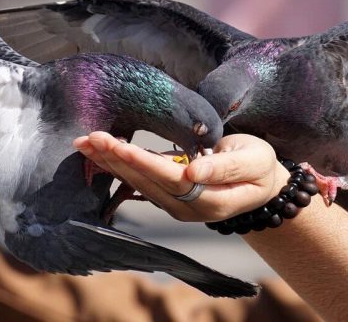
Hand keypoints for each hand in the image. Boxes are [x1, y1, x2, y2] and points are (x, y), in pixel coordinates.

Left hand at [73, 132, 288, 221]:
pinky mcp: (167, 199)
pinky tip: (99, 153)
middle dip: (117, 159)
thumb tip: (193, 171)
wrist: (262, 186)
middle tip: (90, 138)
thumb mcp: (254, 161)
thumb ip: (225, 167)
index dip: (144, 163)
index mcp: (210, 201)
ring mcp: (176, 207)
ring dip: (110, 163)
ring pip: (137, 184)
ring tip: (85, 143)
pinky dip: (118, 166)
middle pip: (147, 183)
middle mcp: (188, 209)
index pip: (171, 180)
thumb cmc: (260, 167)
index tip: (119, 146)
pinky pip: (138, 183)